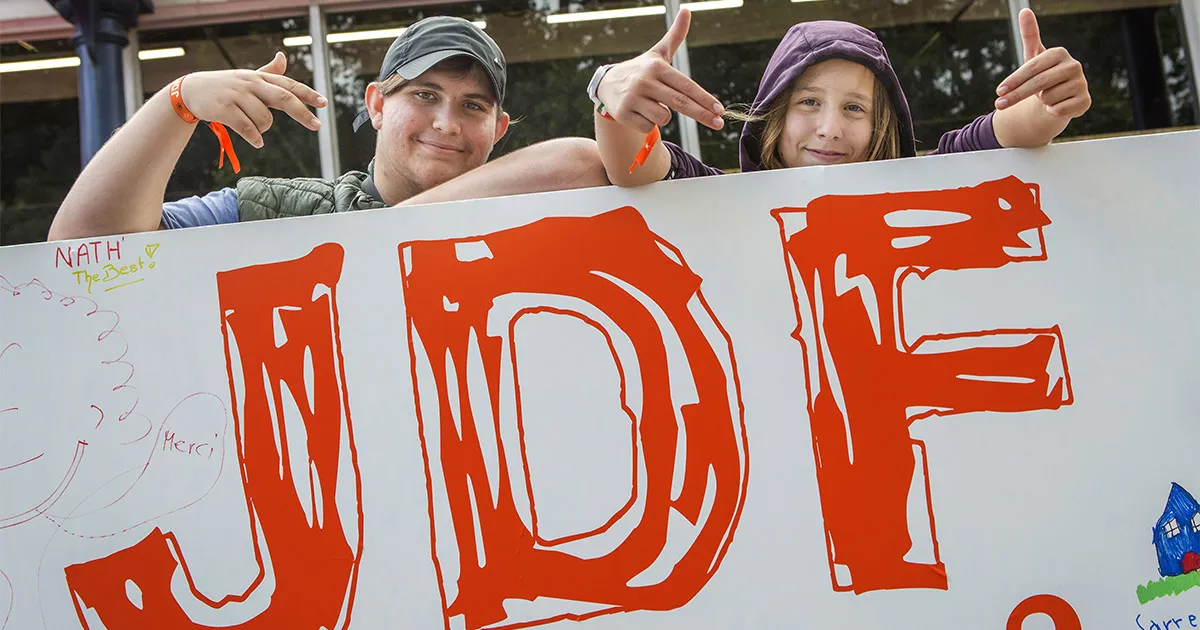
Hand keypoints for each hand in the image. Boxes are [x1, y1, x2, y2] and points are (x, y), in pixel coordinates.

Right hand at [178, 52, 326, 147]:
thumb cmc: (226, 86)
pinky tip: (256, 141)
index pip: (289, 85)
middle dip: (303, 113)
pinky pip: (248, 129)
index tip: (324, 103)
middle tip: (317, 126)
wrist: (192, 91)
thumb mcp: (248, 78)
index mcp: (260, 78)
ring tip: (255, 130)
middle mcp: (251, 84)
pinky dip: (255, 138)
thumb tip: (283, 56)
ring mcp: (238, 95)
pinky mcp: (225, 109)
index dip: (308, 94)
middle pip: (284, 98)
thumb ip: (268, 72)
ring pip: (265, 120)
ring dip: (264, 130)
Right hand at [595, 9, 723, 132]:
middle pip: (680, 103)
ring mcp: (633, 98)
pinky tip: (640, 112)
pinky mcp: (623, 113)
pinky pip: (648, 127)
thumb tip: (687, 10)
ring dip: (663, 116)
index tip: (719, 110)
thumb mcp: (658, 53)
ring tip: (652, 105)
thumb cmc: (641, 70)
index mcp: (656, 67)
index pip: (686, 85)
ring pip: (664, 117)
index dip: (704, 99)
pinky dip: (648, 123)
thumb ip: (675, 35)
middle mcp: (645, 81)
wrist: (608, 84)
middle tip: (718, 123)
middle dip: (702, 114)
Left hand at [995, 9, 1089, 118]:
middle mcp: (1074, 66)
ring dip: (1042, 101)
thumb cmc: (1042, 75)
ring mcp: (1081, 83)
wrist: (1058, 97)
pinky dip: (1052, 111)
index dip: (1013, 81)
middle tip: (999, 104)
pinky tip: (1056, 105)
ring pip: (1048, 98)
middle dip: (1016, 96)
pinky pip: (1058, 110)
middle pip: (1038, 84)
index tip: (999, 91)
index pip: (1031, 68)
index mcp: (1059, 53)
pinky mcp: (1085, 101)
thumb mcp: (1033, 56)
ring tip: (1047, 97)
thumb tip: (1024, 11)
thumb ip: (1029, 35)